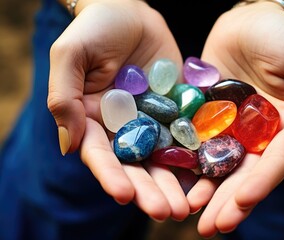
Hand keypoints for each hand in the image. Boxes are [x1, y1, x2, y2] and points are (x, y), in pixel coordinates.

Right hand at [48, 0, 188, 220]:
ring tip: (188, 206)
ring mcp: (151, 120)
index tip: (125, 195)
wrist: (129, 10)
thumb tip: (68, 145)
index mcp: (93, 120)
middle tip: (168, 213)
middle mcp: (123, 126)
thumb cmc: (95, 28)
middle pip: (135, 165)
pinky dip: (195, 155)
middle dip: (150, 190)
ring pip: (162, 158)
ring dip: (174, 183)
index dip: (112, 176)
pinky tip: (208, 175)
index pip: (100, 155)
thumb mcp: (71, 55)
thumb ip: (64, 97)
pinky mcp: (175, 109)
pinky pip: (185, 134)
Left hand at [187, 2, 283, 236]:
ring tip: (188, 212)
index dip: (259, 186)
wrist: (247, 19)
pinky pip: (196, 144)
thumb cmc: (283, 37)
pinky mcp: (207, 118)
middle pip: (244, 174)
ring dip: (205, 191)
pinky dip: (187, 163)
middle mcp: (258, 135)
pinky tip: (175, 181)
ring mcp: (231, 129)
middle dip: (228, 201)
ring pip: (218, 166)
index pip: (275, 164)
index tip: (241, 204)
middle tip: (210, 227)